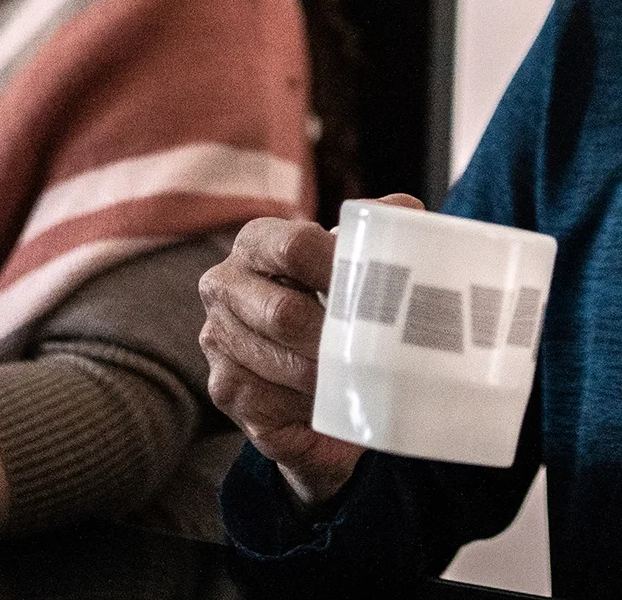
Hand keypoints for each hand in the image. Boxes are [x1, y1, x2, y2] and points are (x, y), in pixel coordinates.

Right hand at [200, 194, 422, 508]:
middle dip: (336, 339)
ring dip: (328, 378)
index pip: (294, 248)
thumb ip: (380, 225)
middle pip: (284, 313)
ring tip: (364, 381)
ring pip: (281, 364)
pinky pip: (272, 404)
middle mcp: (224, 284)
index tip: (376, 294)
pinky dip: (311, 408)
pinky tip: (335, 403)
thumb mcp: (359, 255)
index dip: (338, 270)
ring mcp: (217, 338)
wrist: (307, 357)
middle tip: (378, 353)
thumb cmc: (338, 300)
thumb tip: (404, 213)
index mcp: (257, 241)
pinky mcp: (224, 387)